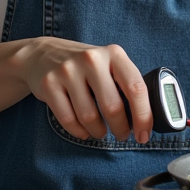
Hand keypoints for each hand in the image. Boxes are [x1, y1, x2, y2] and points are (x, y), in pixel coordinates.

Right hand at [19, 37, 152, 142]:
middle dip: (121, 128)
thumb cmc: (85, 66)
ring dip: (99, 132)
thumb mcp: (109, 63)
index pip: (136, 88)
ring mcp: (68, 71)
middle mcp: (92, 60)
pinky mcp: (49, 84)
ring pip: (89, 117)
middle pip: (113, 107)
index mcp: (114, 54)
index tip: (144, 134)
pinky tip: (84, 131)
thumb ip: (126, 83)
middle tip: (122, 135)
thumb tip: (146, 118)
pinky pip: (68, 120)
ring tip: (101, 132)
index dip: (144, 116)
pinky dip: (79, 132)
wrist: (42, 55)